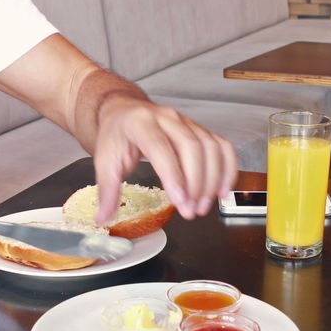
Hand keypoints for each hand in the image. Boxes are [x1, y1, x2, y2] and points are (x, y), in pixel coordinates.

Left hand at [92, 96, 236, 223]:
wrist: (124, 111)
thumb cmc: (117, 135)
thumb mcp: (104, 160)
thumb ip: (107, 190)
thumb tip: (104, 218)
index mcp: (141, 123)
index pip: (161, 148)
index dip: (173, 176)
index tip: (181, 202)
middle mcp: (167, 118)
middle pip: (192, 147)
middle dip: (196, 183)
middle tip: (191, 211)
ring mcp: (187, 122)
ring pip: (210, 147)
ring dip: (212, 180)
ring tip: (203, 207)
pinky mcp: (199, 130)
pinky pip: (221, 147)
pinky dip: (227, 169)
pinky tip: (222, 192)